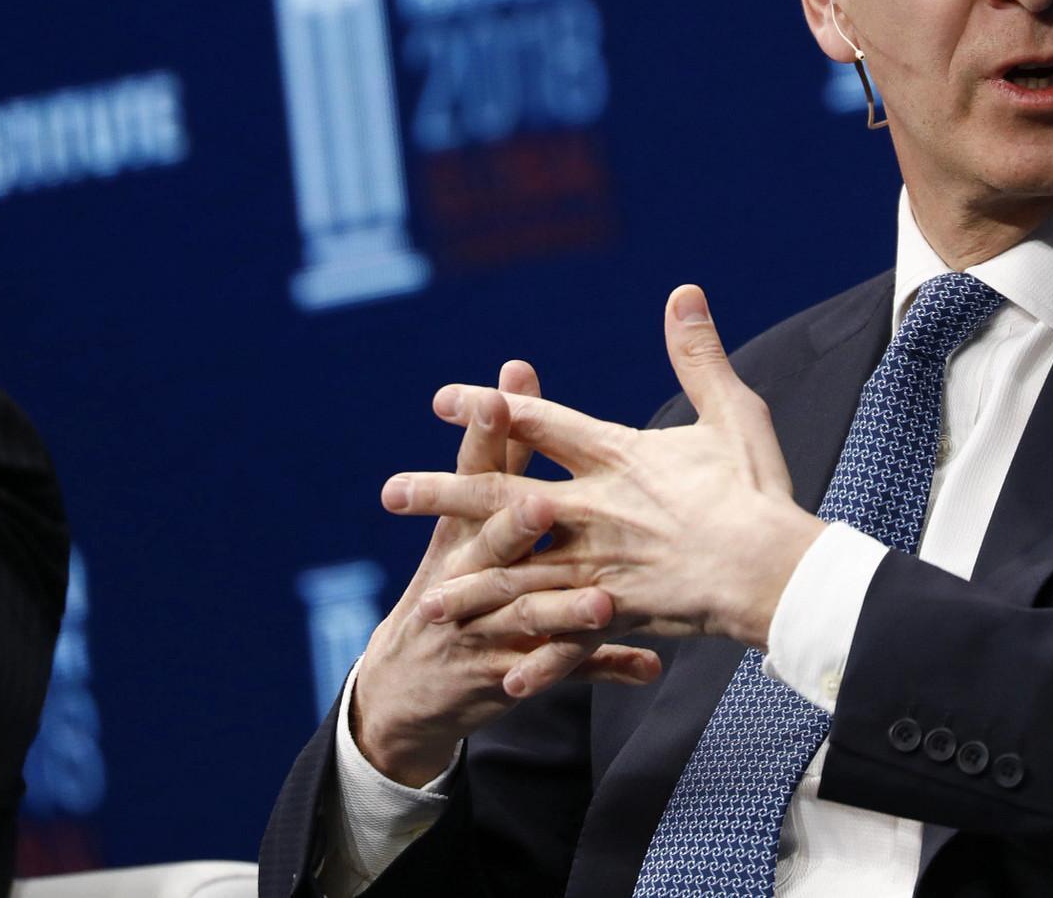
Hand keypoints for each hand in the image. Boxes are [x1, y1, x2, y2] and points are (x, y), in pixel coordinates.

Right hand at [351, 360, 661, 787]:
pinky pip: (562, 670)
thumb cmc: (453, 576)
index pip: (475, 472)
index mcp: (463, 528)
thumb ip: (504, 446)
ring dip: (564, 610)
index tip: (497, 397)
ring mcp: (483, 630)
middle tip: (542, 506)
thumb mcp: (466, 515)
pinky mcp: (507, 676)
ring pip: (528, 616)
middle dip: (513, 527)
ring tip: (603, 601)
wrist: (405, 688)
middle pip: (491, 545)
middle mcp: (467, 575)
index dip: (484, 435)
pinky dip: (605, 667)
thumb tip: (519, 364)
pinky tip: (648, 664)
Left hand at [386, 286, 828, 648]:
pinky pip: (571, 640)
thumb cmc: (758, 488)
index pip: (541, 424)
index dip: (490, 408)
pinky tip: (505, 680)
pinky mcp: (622, 612)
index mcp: (618, 458)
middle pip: (505, 500)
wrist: (776, 567)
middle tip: (390, 493)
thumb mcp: (732, 411)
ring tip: (423, 602)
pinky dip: (540, 660)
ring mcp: (604, 565)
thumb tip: (684, 292)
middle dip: (445, 495)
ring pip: (522, 576)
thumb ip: (698, 355)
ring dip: (471, 587)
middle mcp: (596, 509)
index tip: (444, 400)